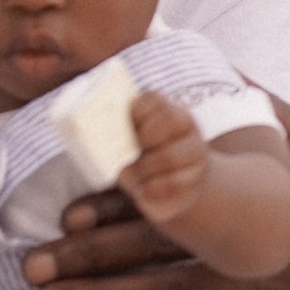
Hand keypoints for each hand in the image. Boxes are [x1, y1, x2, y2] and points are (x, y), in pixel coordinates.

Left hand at [24, 95, 289, 289]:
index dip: (122, 193)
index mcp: (284, 168)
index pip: (187, 177)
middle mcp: (280, 224)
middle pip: (169, 239)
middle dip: (94, 252)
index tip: (66, 204)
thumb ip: (275, 109)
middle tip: (33, 261)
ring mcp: (288, 278)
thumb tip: (219, 66)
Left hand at [117, 89, 208, 233]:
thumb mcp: (131, 143)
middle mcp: (188, 129)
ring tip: (134, 174)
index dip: (137, 111)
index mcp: (169, 110)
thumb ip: (118, 135)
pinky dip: (152, 189)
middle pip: (170, 119)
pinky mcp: (195, 184)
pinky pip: (173, 184)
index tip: (128, 124)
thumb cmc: (143, 159)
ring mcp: (196, 156)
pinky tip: (143, 190)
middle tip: (135, 150)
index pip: (155, 98)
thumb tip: (93, 142)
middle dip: (146, 136)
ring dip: (145, 167)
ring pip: (170, 156)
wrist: (172, 189)